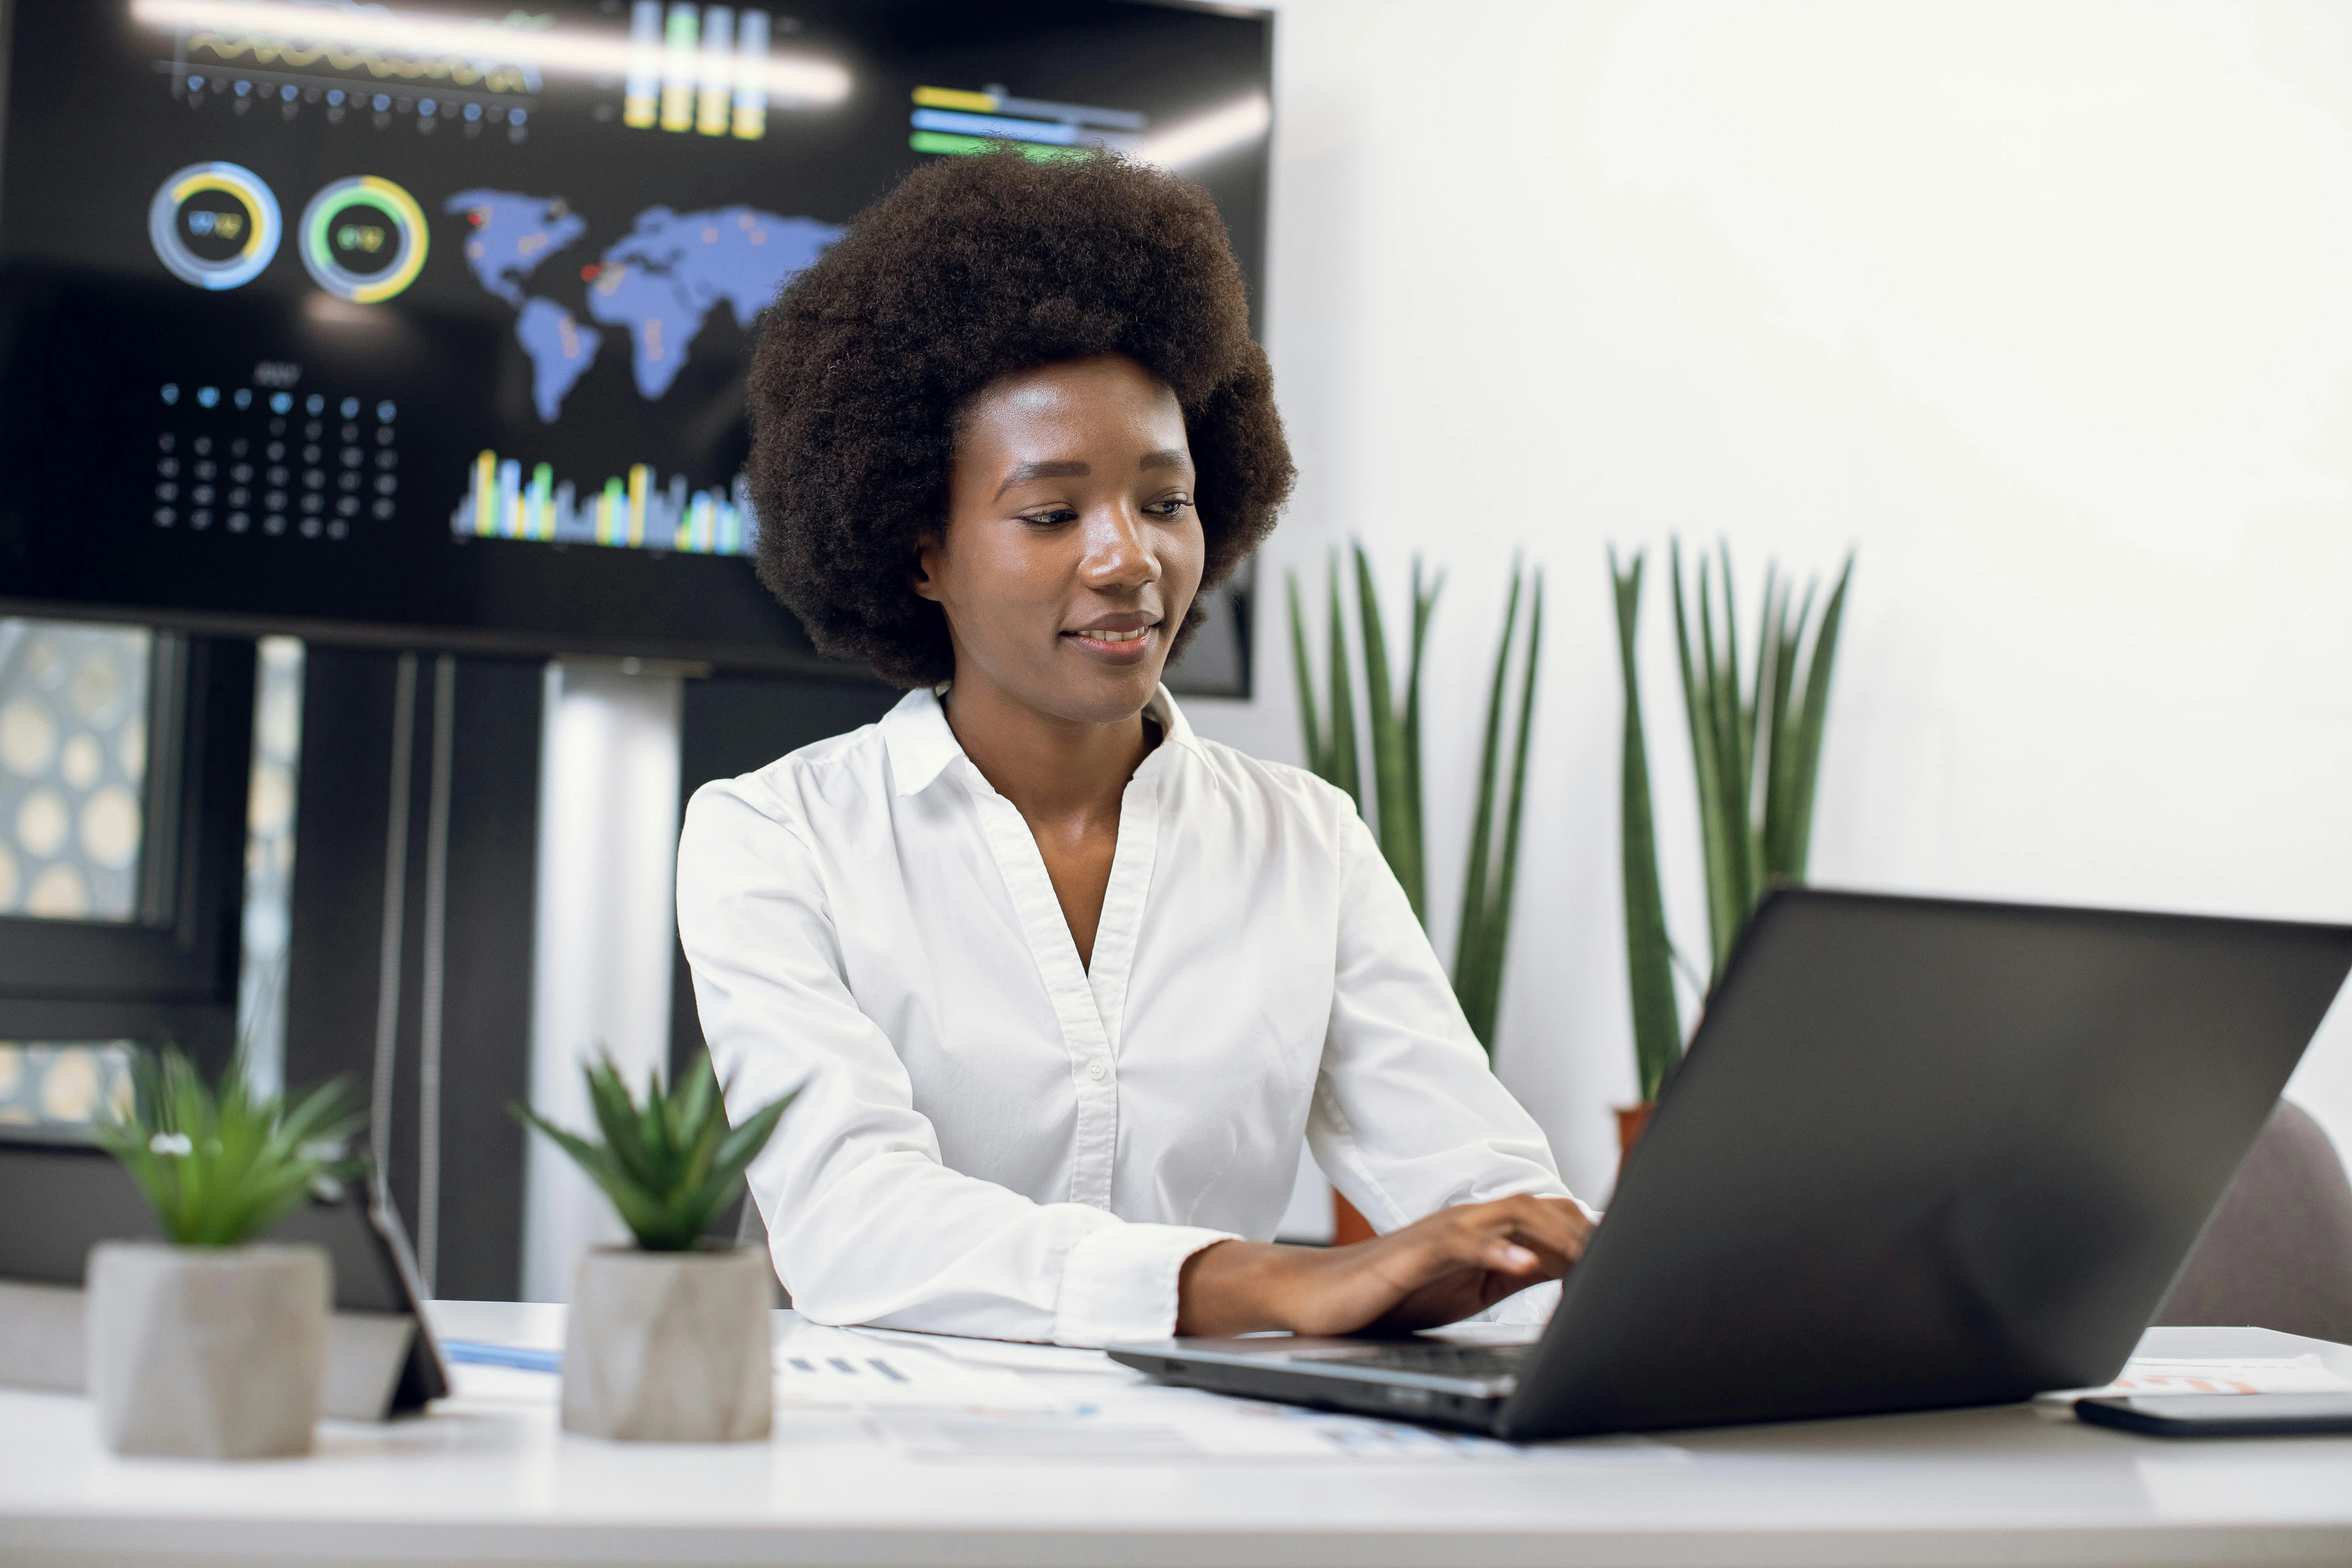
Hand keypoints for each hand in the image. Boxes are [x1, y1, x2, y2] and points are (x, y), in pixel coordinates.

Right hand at [1173, 1195, 1592, 1337]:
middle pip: (1538, 1207)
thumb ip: (1509, 1273)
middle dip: (1584, 1232)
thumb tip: (1563, 1271)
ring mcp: (1438, 1232)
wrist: (1318, 1295)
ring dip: (1552, 1235)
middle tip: (1619, 1264)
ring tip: (1589, 1258)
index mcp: (1480, 1230)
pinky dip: (1495, 1253)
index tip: (1625, 1257)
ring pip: (1508, 1216)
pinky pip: (1460, 1244)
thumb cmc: (1389, 1291)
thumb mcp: (1466, 1288)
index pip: (1546, 1215)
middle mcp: (1464, 1220)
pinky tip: (1523, 1267)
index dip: (1589, 1231)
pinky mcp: (1413, 1251)